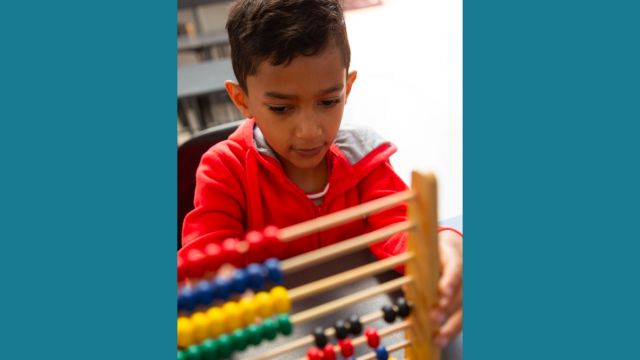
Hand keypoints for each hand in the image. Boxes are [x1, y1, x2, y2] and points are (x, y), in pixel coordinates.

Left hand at [431, 229, 462, 346]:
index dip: (450, 281)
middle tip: (434, 318)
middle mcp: (467, 273)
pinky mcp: (471, 302)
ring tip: (438, 338)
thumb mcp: (428, 256)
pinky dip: (454, 329)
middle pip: (462, 292)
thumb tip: (407, 287)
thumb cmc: (438, 255)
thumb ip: (420, 271)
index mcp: (455, 257)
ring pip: (466, 309)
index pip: (455, 268)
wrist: (456, 249)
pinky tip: (443, 339)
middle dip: (448, 308)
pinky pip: (465, 317)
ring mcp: (471, 288)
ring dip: (452, 325)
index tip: (443, 292)